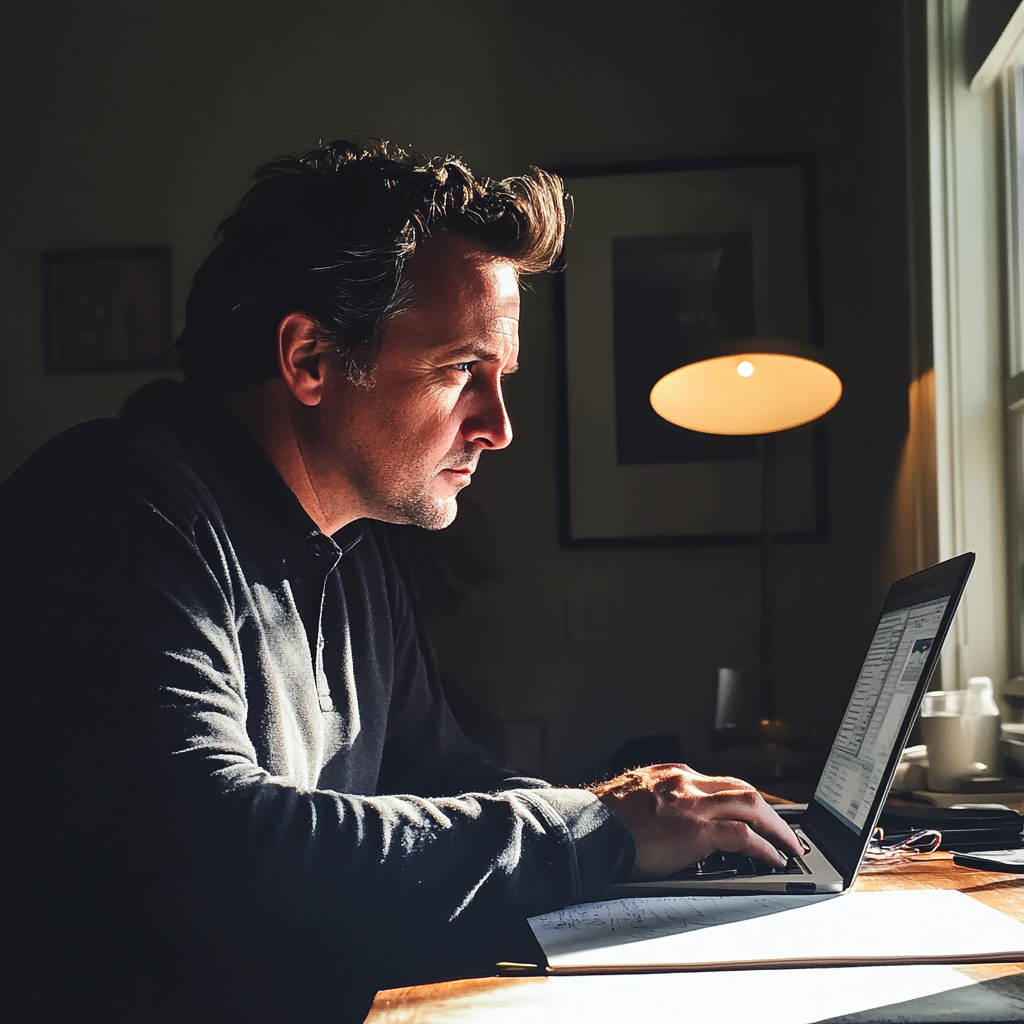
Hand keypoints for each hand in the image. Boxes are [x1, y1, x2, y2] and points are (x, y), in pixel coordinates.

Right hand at [590, 764, 806, 879]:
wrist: (588, 828)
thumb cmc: (599, 820)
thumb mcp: (631, 797)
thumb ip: (654, 801)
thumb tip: (662, 819)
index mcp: (670, 775)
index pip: (718, 783)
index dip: (741, 800)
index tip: (753, 814)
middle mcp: (686, 782)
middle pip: (742, 789)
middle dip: (769, 810)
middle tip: (785, 830)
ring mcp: (693, 803)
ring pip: (752, 805)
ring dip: (776, 827)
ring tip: (789, 845)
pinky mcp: (697, 829)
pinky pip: (744, 834)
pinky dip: (764, 846)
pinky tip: (773, 858)